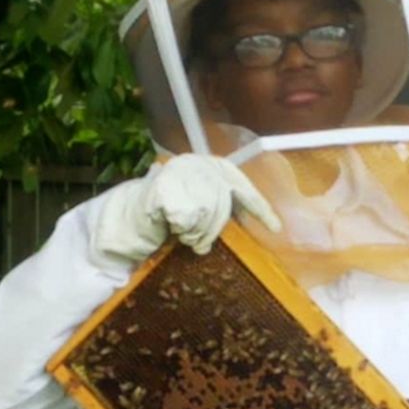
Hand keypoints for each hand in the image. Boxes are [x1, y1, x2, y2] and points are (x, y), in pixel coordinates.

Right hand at [91, 154, 281, 263]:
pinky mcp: (165, 185)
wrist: (131, 213)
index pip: (244, 190)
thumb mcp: (202, 203)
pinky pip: (187, 219)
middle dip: (212, 230)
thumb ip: (223, 205)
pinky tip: (171, 226)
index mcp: (215, 167)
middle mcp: (201, 164)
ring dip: (195, 233)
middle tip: (198, 244)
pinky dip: (181, 229)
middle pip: (222, 206)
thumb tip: (258, 221)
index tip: (277, 229)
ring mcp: (182, 172)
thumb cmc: (172, 213)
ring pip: (206, 214)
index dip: (261, 210)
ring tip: (181, 233)